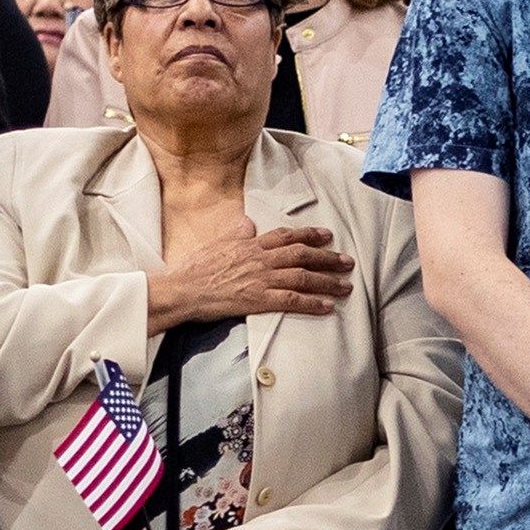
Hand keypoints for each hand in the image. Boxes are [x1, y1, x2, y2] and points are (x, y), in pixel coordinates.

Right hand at [145, 218, 352, 328]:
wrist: (182, 289)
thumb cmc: (195, 267)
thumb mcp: (217, 242)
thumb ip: (237, 232)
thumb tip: (249, 222)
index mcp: (251, 243)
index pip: (287, 236)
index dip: (310, 235)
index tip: (327, 235)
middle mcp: (261, 259)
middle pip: (302, 255)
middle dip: (328, 258)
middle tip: (347, 262)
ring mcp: (261, 279)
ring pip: (303, 277)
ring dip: (328, 281)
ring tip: (346, 285)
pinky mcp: (259, 300)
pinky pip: (292, 300)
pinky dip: (312, 303)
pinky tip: (328, 307)